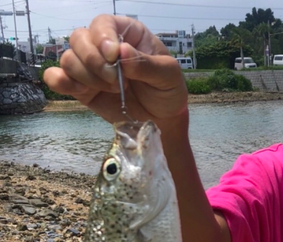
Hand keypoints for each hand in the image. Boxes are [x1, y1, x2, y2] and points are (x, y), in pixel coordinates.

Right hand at [43, 15, 187, 127]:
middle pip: (78, 38)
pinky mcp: (82, 88)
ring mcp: (90, 68)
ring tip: (112, 91)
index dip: (103, 38)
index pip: (102, 23)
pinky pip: (57, 78)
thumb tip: (121, 52)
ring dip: (86, 76)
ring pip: (68, 59)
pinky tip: (81, 91)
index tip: (114, 58)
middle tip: (115, 82)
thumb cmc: (166, 91)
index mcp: (126, 33)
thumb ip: (146, 65)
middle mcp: (103, 47)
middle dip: (94, 62)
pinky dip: (61, 82)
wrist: (162, 119)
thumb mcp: (167, 75)